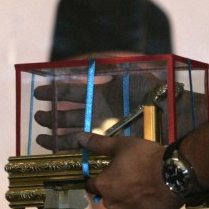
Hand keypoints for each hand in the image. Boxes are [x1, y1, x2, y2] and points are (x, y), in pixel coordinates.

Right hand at [33, 73, 159, 150]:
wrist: (170, 115)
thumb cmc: (154, 92)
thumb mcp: (132, 73)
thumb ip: (113, 64)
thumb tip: (93, 56)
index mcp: (101, 93)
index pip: (72, 91)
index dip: (56, 91)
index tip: (40, 92)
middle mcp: (97, 111)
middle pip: (69, 114)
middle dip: (52, 116)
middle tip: (38, 117)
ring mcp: (101, 128)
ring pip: (73, 132)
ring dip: (56, 135)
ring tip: (41, 138)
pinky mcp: (108, 143)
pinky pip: (85, 148)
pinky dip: (71, 150)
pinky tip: (57, 152)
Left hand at [79, 132, 182, 208]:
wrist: (175, 174)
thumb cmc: (145, 157)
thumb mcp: (121, 144)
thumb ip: (98, 144)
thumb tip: (80, 138)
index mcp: (103, 186)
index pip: (90, 184)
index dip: (98, 176)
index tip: (108, 170)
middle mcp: (112, 204)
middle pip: (108, 195)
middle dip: (115, 186)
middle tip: (130, 174)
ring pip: (123, 205)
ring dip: (128, 197)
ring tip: (144, 183)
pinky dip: (142, 206)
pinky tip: (152, 194)